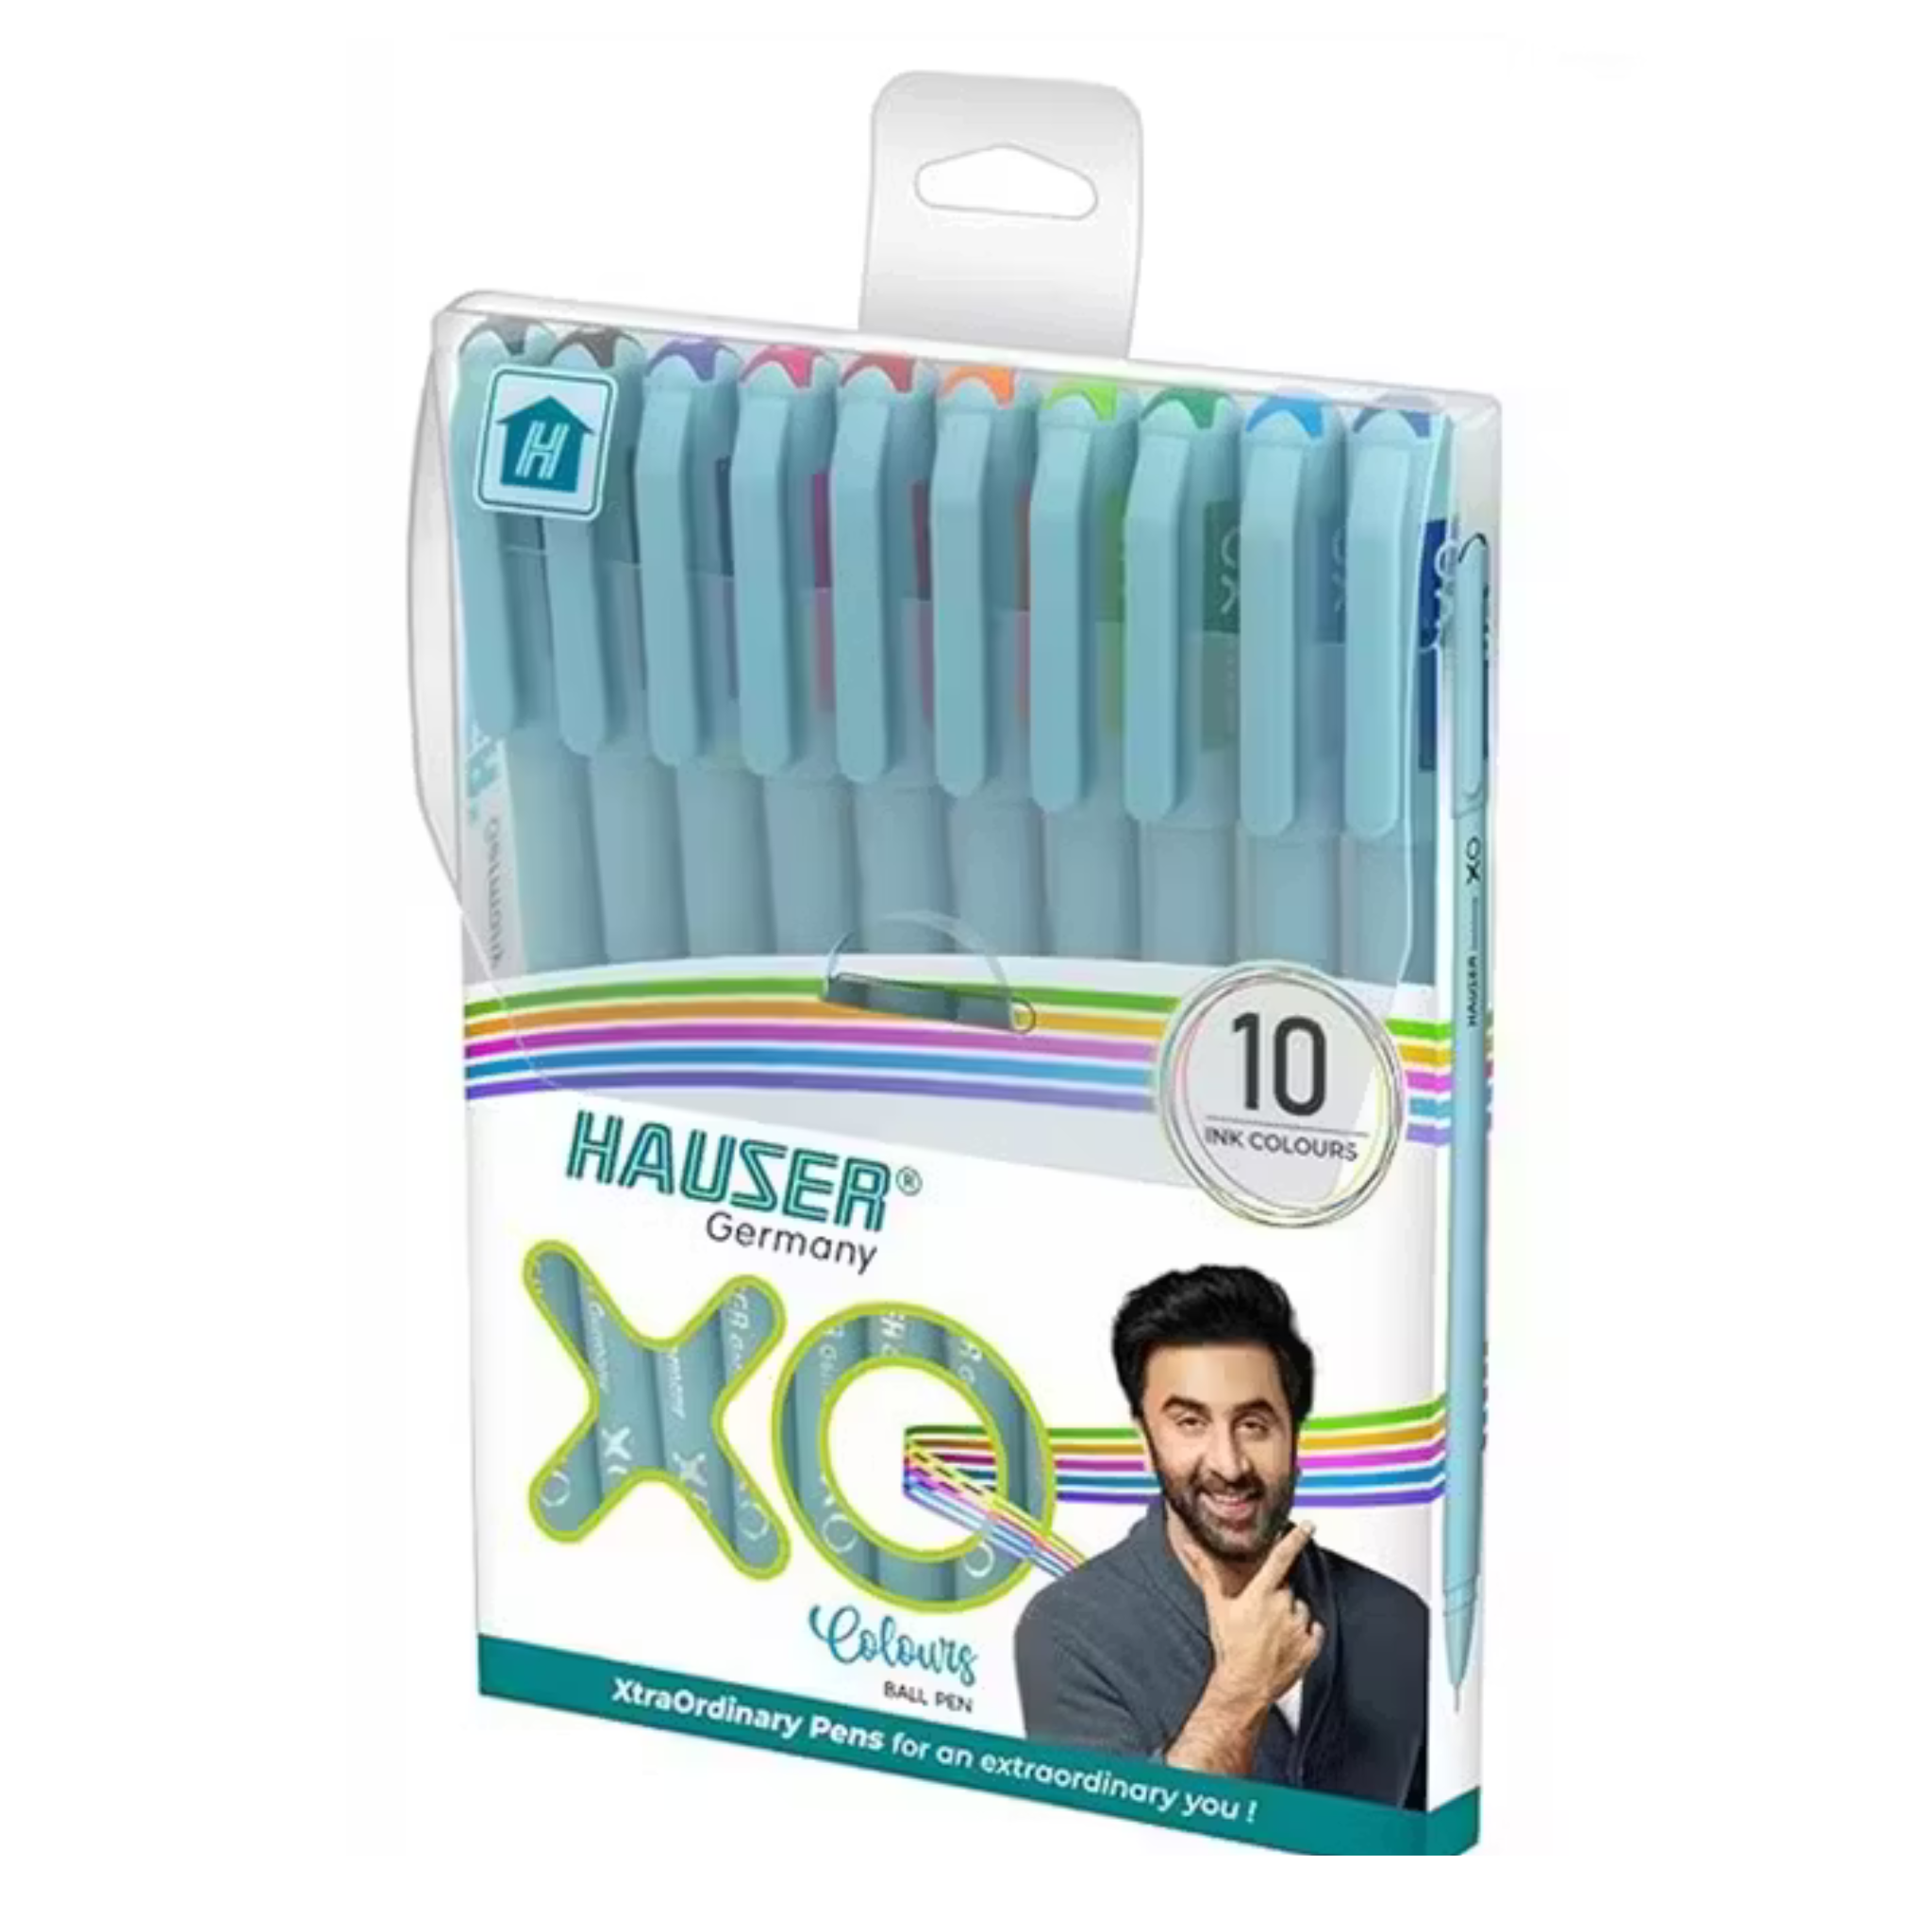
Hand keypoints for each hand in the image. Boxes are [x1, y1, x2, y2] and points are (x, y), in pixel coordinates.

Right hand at [1176, 1520, 1325, 1712]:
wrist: (1244, 1685)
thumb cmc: (1229, 1646)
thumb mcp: (1216, 1607)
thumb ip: (1206, 1573)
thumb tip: (1189, 1548)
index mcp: (1261, 1593)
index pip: (1281, 1557)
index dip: (1295, 1538)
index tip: (1308, 1524)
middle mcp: (1283, 1606)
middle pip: (1287, 1589)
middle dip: (1278, 1598)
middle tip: (1261, 1617)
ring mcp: (1298, 1627)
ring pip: (1301, 1610)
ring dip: (1291, 1617)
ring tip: (1272, 1634)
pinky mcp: (1310, 1646)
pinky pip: (1314, 1630)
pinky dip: (1305, 1634)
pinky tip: (1287, 1644)